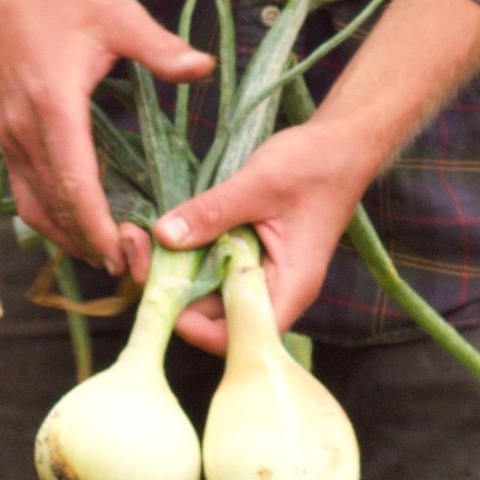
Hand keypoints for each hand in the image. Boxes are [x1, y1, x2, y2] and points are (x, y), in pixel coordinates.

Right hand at [0, 0, 212, 272]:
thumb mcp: (118, 16)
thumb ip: (160, 48)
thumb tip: (205, 68)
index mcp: (53, 105)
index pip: (73, 184)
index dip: (96, 227)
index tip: (124, 255)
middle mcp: (24, 130)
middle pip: (52, 208)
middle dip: (89, 244)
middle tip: (133, 267)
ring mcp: (9, 137)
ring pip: (34, 207)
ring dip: (68, 237)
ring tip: (111, 257)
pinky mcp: (6, 137)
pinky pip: (25, 192)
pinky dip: (52, 217)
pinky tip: (83, 226)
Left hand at [142, 0, 479, 352]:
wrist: (341, 144)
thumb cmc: (313, 164)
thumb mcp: (258, 184)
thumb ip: (212, 212)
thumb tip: (164, 236)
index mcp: (289, 286)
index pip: (239, 336)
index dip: (196, 326)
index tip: (160, 292)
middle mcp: (275, 289)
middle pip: (218, 317)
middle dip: (175, 292)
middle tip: (139, 253)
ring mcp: (262, 272)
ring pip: (211, 290)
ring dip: (177, 270)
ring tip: (141, 239)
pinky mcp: (251, 253)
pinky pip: (215, 265)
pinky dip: (190, 252)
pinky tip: (164, 230)